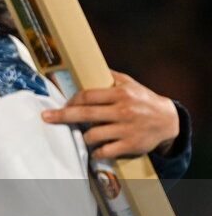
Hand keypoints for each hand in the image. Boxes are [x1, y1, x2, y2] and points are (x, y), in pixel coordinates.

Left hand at [41, 71, 179, 158]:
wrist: (168, 120)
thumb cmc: (143, 99)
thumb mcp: (129, 83)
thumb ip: (108, 76)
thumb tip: (87, 63)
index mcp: (120, 94)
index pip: (88, 95)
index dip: (71, 101)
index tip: (63, 104)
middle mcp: (123, 111)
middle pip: (85, 114)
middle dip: (62, 116)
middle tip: (46, 117)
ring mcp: (126, 129)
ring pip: (92, 135)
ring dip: (82, 136)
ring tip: (83, 135)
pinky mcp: (131, 145)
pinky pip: (105, 151)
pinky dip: (95, 152)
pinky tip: (93, 150)